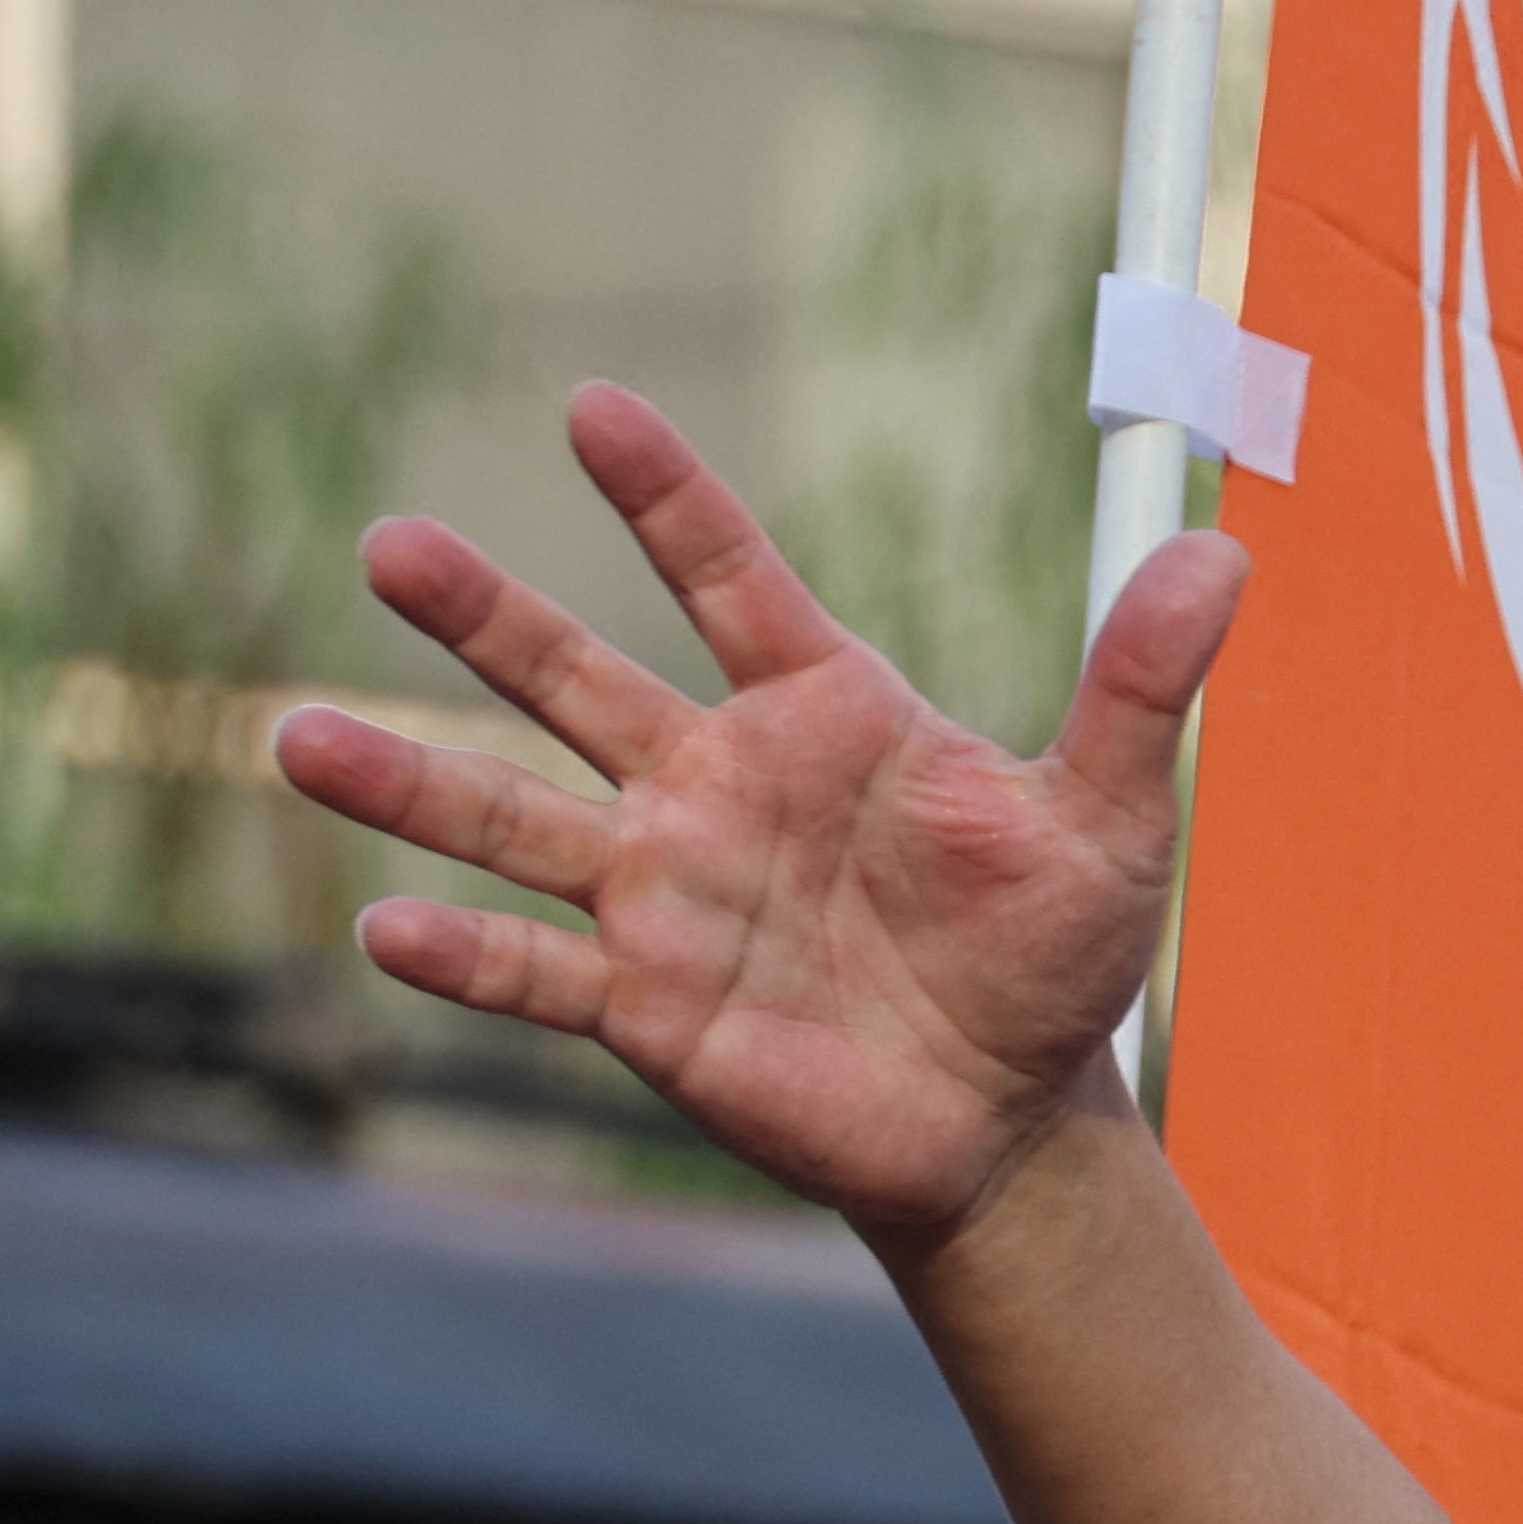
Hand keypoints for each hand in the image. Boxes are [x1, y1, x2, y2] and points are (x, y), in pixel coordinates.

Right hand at [272, 382, 1245, 1242]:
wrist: (1010, 1113)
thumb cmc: (1051, 953)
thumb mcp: (1108, 818)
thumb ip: (1140, 685)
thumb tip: (1225, 552)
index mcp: (822, 718)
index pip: (730, 579)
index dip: (667, 498)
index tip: (593, 410)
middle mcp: (715, 788)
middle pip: (574, 680)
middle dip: (483, 618)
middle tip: (391, 543)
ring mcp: (665, 894)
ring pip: (511, 821)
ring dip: (408, 780)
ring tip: (297, 736)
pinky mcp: (646, 1006)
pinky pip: (535, 971)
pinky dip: (464, 956)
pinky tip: (385, 928)